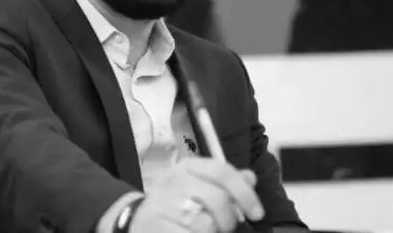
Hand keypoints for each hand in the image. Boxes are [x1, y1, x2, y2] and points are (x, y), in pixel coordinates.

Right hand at [129, 157, 263, 232]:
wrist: (135, 220)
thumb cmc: (173, 203)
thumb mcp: (197, 184)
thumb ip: (224, 182)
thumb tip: (250, 178)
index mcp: (187, 167)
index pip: (222, 171)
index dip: (245, 193)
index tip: (257, 213)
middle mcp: (174, 181)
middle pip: (218, 198)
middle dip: (228, 218)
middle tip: (226, 227)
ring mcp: (164, 205)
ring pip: (206, 223)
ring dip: (211, 231)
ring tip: (201, 230)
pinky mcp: (158, 227)